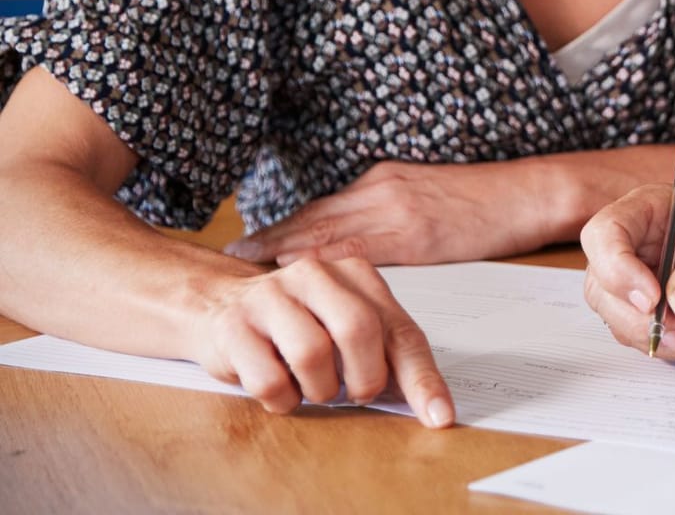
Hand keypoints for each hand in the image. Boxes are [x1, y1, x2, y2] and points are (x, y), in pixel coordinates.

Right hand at [190, 256, 452, 426]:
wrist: (219, 303)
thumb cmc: (296, 320)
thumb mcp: (346, 324)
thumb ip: (385, 351)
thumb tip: (429, 404)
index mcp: (356, 275)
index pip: (401, 331)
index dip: (422, 379)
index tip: (439, 416)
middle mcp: (316, 275)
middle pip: (359, 330)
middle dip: (364, 378)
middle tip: (354, 393)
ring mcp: (271, 296)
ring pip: (312, 354)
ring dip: (318, 389)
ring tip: (312, 386)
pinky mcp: (234, 326)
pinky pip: (270, 380)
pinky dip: (282, 399)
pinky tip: (280, 387)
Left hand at [224, 160, 554, 265]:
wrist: (531, 192)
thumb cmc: (490, 200)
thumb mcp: (430, 197)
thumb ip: (393, 214)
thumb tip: (363, 247)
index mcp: (384, 180)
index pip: (323, 208)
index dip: (284, 227)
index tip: (250, 243)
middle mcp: (381, 189)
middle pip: (314, 218)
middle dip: (271, 239)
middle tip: (230, 257)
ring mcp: (395, 209)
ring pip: (326, 231)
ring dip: (283, 250)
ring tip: (248, 267)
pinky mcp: (414, 234)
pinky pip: (357, 251)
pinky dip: (322, 262)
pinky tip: (297, 275)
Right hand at [580, 185, 674, 359]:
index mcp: (650, 211)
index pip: (605, 233)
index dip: (617, 269)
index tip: (653, 299)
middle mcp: (634, 248)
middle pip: (603, 289)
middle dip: (647, 321)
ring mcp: (636, 287)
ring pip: (626, 326)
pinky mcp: (649, 319)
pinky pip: (655, 344)